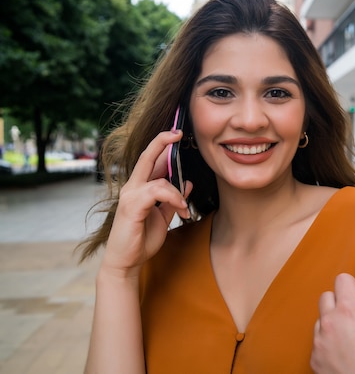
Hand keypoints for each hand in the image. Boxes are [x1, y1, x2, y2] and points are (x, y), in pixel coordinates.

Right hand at [100, 130, 192, 279]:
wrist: (126, 262)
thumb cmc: (141, 239)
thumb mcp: (163, 217)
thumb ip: (172, 200)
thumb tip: (187, 183)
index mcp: (138, 188)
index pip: (150, 160)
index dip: (162, 145)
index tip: (176, 134)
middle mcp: (131, 187)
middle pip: (147, 157)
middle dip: (162, 142)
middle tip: (178, 133)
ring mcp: (129, 196)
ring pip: (159, 179)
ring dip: (177, 193)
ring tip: (184, 209)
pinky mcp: (131, 206)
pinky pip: (156, 192)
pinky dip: (172, 197)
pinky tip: (180, 209)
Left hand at [310, 273, 354, 373]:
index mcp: (349, 311)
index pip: (342, 279)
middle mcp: (330, 323)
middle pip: (326, 296)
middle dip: (340, 303)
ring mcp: (319, 342)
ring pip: (320, 320)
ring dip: (332, 324)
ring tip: (350, 340)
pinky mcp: (314, 361)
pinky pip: (317, 343)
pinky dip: (328, 345)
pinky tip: (344, 356)